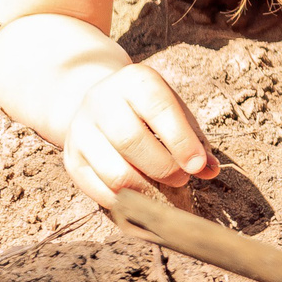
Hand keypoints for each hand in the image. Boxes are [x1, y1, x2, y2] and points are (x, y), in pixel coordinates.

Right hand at [61, 61, 217, 210]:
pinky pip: (98, 189)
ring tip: (162, 190)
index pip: (158, 108)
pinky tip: (141, 197)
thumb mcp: (173, 110)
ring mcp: (81, 130)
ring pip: (113, 171)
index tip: (197, 165)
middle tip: (182, 179)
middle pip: (131, 141)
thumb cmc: (147, 109)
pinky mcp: (71, 158)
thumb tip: (210, 171)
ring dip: (145, 189)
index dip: (181, 141)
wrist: (98, 101)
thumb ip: (194, 138)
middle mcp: (102, 101)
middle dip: (163, 168)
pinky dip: (125, 201)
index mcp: (134, 81)